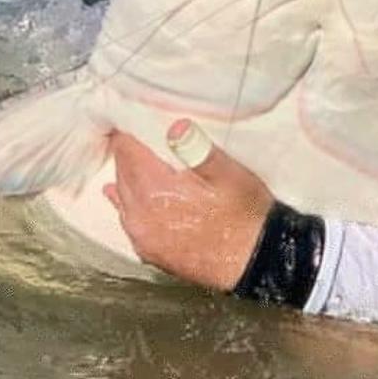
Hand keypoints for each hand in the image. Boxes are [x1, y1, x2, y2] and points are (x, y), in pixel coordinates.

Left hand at [103, 121, 273, 290]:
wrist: (255, 260)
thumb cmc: (245, 215)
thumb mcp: (228, 172)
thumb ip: (197, 148)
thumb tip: (175, 126)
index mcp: (155, 190)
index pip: (127, 152)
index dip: (128, 133)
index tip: (131, 118)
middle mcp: (141, 215)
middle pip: (122, 174)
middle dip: (128, 154)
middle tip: (136, 136)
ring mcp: (144, 237)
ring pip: (123, 198)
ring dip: (128, 179)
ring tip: (132, 162)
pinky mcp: (151, 252)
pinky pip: (130, 221)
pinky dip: (130, 205)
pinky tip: (126, 200)